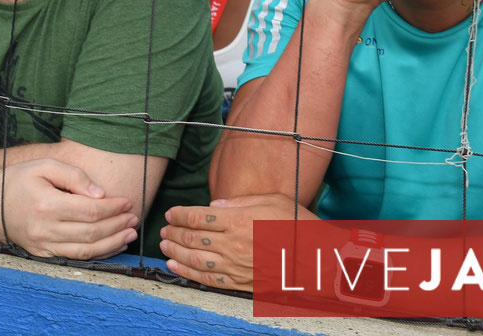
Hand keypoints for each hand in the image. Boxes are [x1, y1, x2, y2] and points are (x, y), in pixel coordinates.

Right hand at [0, 158, 139, 259]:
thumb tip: (100, 194)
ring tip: (129, 234)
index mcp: (47, 204)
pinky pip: (75, 258)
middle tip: (134, 217)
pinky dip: (97, 254)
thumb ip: (74, 176)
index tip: (127, 201)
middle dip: (117, 225)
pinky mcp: (41, 255)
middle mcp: (45, 229)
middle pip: (92, 233)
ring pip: (86, 251)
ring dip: (112, 244)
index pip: (90, 210)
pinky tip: (111, 245)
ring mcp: (43, 246)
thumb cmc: (18, 180)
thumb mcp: (44, 166)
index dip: (113, 207)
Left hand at [160, 194, 300, 290]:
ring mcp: (236, 265)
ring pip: (195, 259)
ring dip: (175, 251)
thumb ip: (240, 202)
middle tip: (164, 228)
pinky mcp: (241, 282)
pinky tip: (175, 265)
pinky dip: (187, 272)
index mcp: (240, 221)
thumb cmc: (298, 225)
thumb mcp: (273, 201)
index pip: (198, 216)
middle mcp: (234, 244)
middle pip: (193, 237)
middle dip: (174, 231)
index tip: (171, 212)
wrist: (318, 259)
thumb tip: (213, 206)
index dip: (180, 214)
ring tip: (164, 244)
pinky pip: (208, 278)